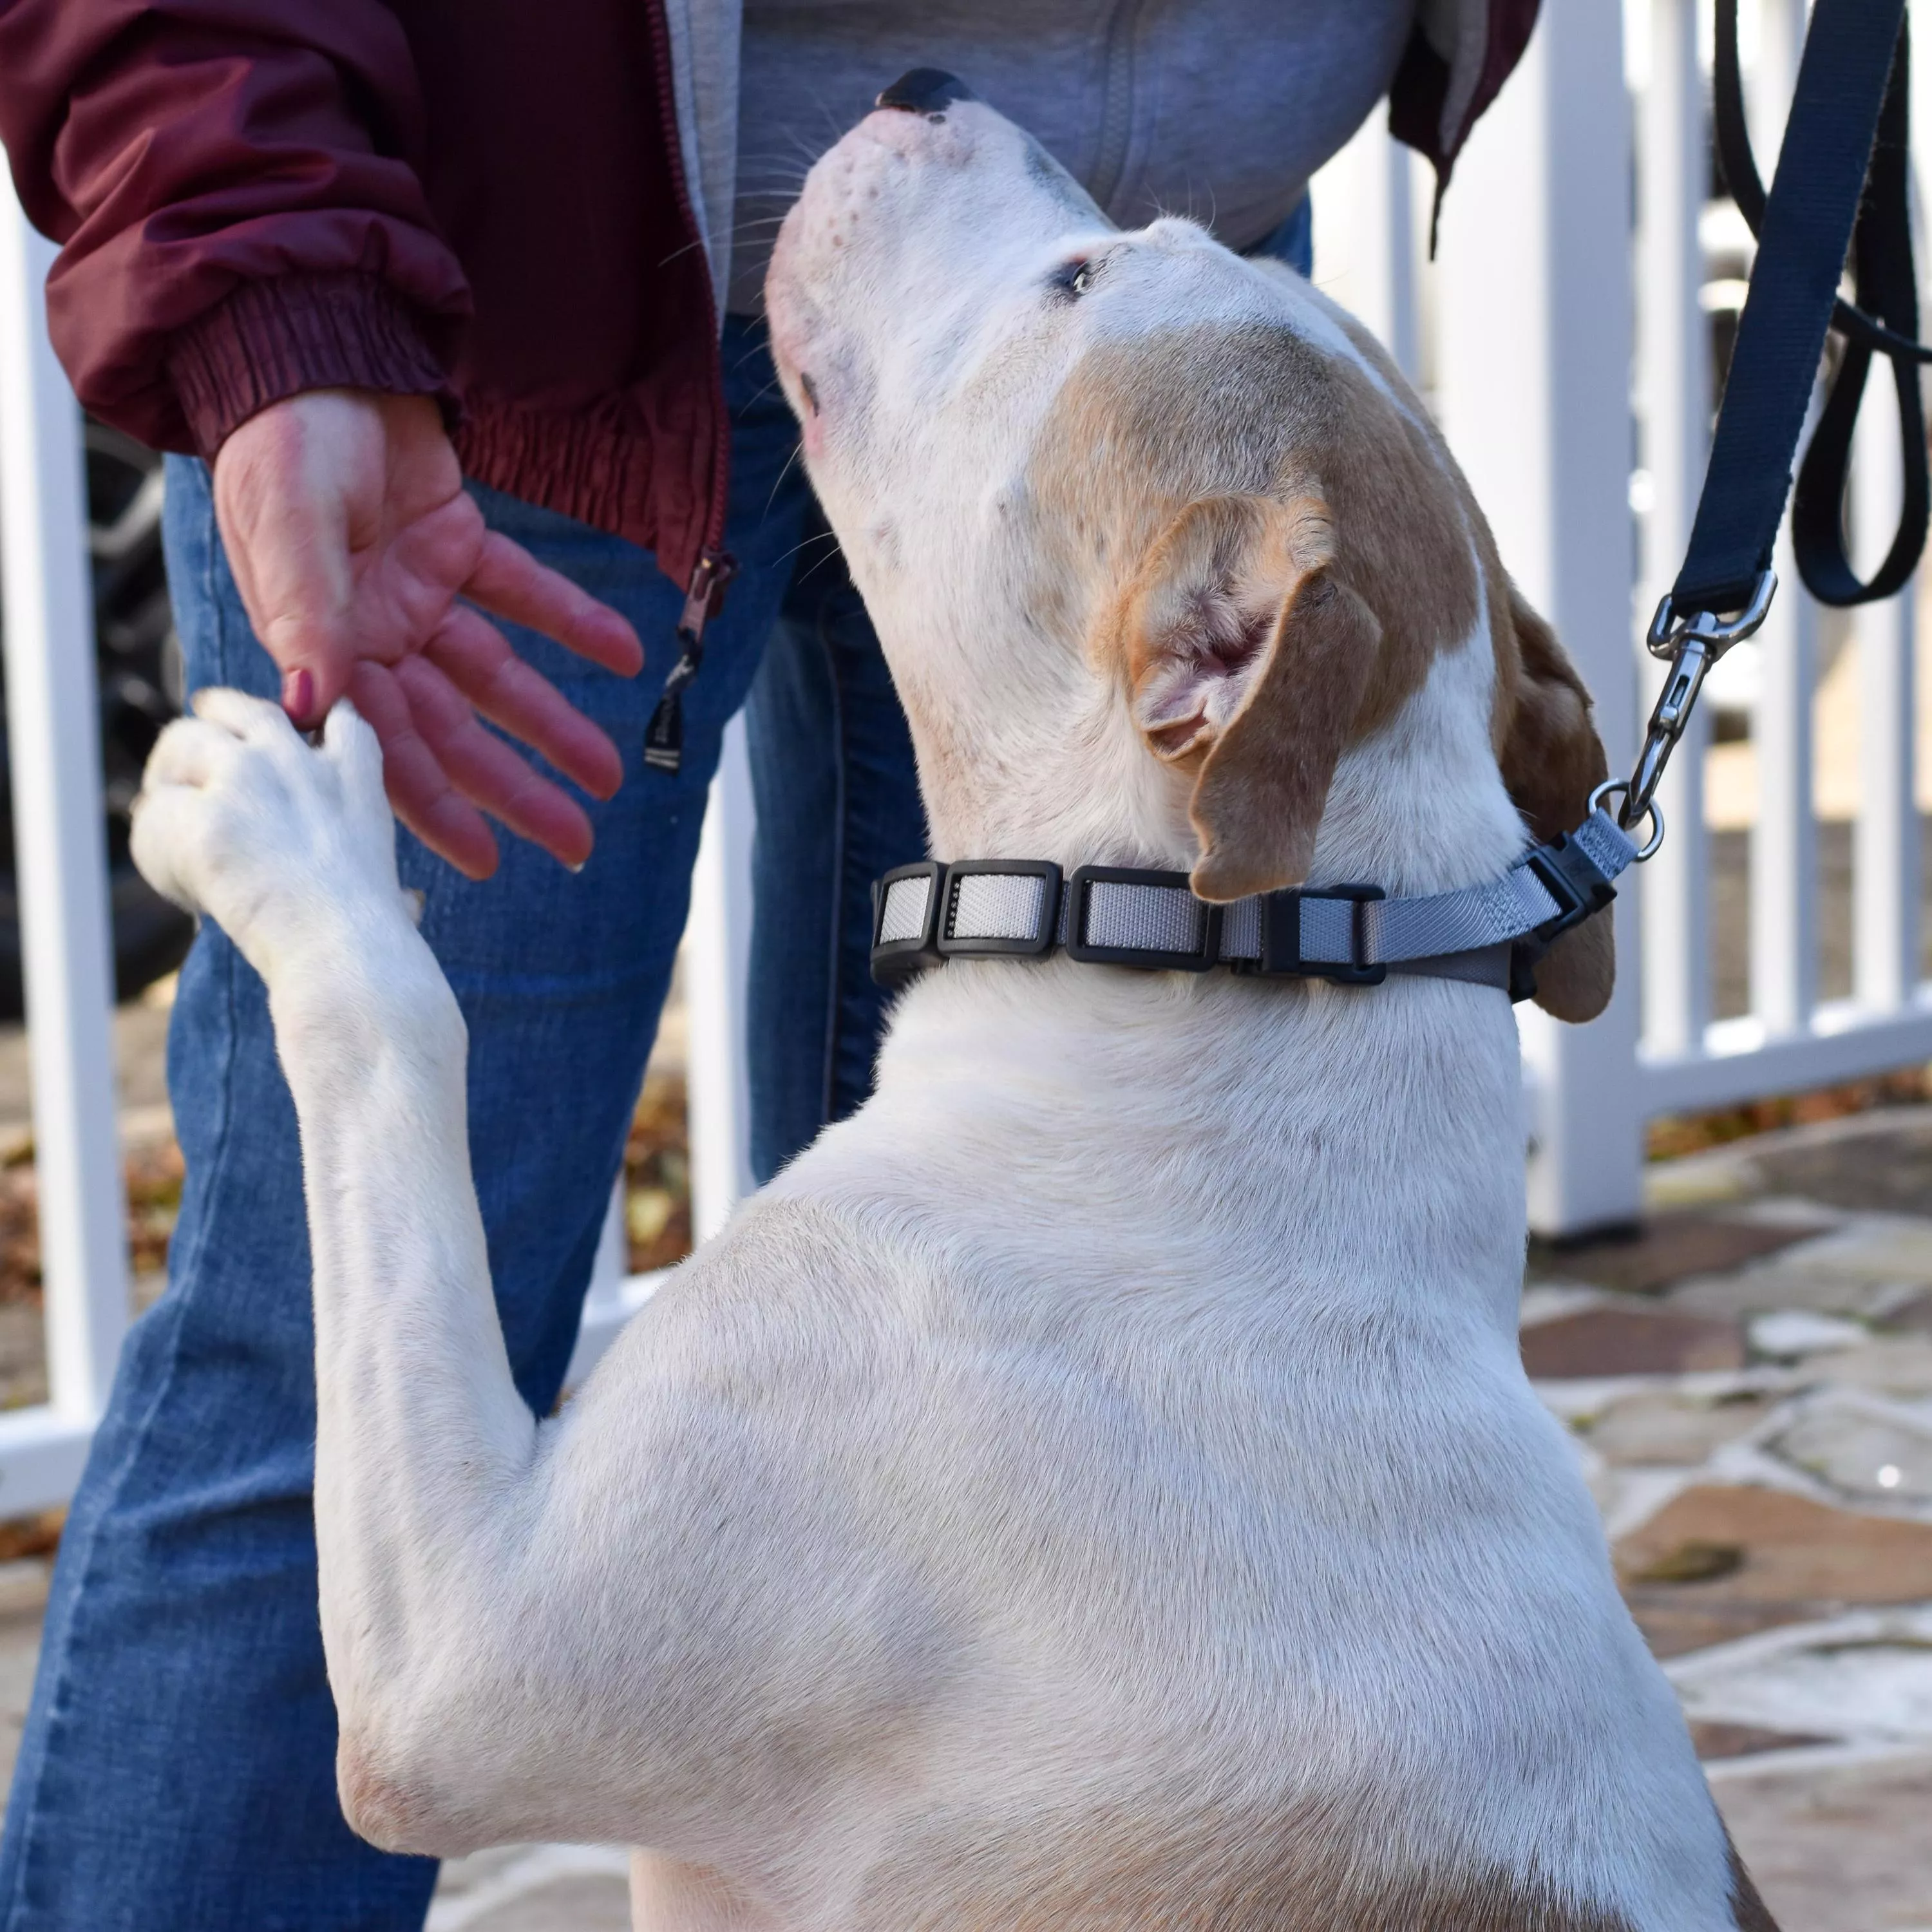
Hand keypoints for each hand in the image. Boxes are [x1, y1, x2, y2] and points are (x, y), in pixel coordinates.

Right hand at [211, 388, 644, 877]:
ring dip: (553, 722)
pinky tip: (625, 652)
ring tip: (610, 773)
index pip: (383, 744)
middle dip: (513, 786)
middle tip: (576, 841)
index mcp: (322, 644)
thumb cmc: (279, 438)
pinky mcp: (456, 544)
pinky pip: (522, 592)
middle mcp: (372, 633)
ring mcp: (417, 592)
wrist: (312, 346)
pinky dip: (573, 619)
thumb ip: (308, 616)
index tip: (487, 861)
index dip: (434, 805)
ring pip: (496, 675)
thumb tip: (309, 708)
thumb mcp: (288, 525)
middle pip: (453, 728)